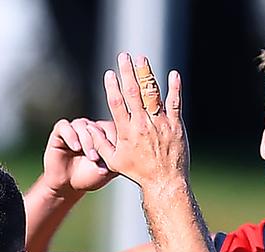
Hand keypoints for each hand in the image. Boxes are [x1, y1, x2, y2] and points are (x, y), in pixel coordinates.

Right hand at [42, 118, 117, 197]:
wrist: (68, 185)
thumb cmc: (90, 176)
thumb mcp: (108, 169)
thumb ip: (116, 157)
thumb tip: (124, 149)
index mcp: (104, 134)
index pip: (112, 127)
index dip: (115, 138)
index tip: (117, 154)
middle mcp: (90, 128)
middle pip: (98, 126)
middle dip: (101, 142)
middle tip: (99, 159)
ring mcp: (76, 128)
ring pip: (83, 125)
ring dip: (88, 141)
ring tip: (91, 158)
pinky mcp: (60, 131)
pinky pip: (65, 126)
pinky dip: (71, 136)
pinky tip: (76, 148)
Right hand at [87, 53, 187, 190]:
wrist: (164, 182)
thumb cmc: (138, 173)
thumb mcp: (113, 161)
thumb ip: (101, 143)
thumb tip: (89, 128)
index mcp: (126, 131)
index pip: (116, 103)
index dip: (112, 87)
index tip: (110, 73)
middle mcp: (143, 125)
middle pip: (133, 93)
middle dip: (127, 72)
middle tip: (124, 56)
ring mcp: (160, 124)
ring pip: (152, 93)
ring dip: (146, 74)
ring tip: (142, 58)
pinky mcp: (176, 126)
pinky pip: (175, 103)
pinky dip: (174, 88)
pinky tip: (173, 74)